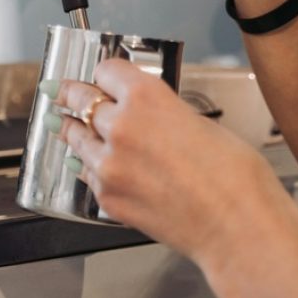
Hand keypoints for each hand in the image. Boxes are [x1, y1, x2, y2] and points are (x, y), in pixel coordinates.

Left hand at [51, 59, 297, 297]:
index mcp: (146, 97)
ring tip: (62, 124)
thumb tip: (148, 115)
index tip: (102, 76)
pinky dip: (87, 165)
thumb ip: (164, 112)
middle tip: (61, 90)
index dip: (106, 73)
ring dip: (72, 129)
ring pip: (76, 137)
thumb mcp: (200, 122)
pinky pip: (87, 173)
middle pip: (82, 99)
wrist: (237, 226)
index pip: (106, 70)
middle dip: (72, 93)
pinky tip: (86, 162)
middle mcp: (120, 125)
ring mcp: (109, 164)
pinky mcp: (108, 197)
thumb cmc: (234, 176)